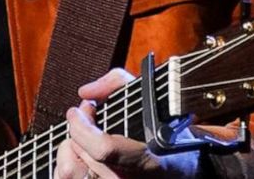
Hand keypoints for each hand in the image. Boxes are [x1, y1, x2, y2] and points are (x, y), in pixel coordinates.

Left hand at [52, 68, 205, 178]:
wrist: (183, 167)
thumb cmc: (167, 131)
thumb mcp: (150, 97)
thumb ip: (116, 83)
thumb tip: (85, 92)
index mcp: (145, 160)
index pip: (103, 149)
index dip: (83, 127)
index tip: (78, 110)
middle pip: (81, 157)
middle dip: (76, 130)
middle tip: (84, 115)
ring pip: (70, 171)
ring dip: (71, 148)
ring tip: (83, 135)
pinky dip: (71, 162)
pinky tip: (82, 152)